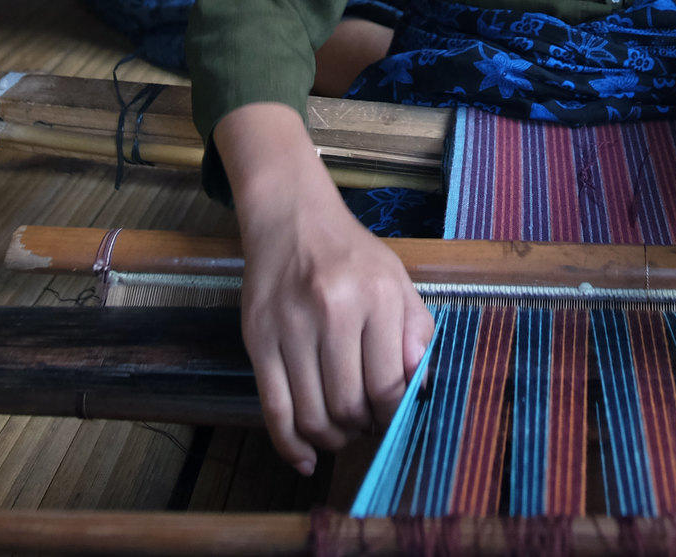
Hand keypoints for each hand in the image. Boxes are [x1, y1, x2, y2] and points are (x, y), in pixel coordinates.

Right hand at [215, 104, 432, 475]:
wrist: (291, 217)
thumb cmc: (350, 253)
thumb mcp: (397, 280)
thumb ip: (416, 332)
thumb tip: (419, 389)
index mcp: (377, 297)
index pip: (389, 386)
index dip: (392, 417)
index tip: (390, 419)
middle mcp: (333, 310)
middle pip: (350, 406)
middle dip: (362, 429)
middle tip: (365, 425)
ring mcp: (290, 325)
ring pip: (311, 414)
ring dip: (330, 438)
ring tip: (339, 432)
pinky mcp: (256, 338)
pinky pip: (273, 407)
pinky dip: (289, 443)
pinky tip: (305, 457)